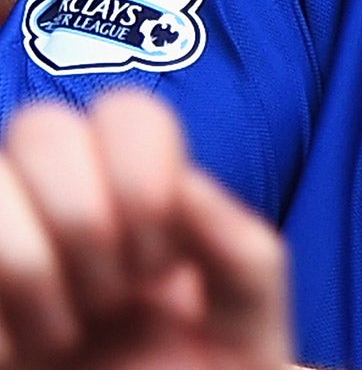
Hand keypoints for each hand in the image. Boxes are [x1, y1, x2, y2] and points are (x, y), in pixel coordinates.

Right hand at [0, 92, 290, 369]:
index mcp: (136, 193)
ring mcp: (8, 244)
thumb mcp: (244, 314)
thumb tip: (188, 190)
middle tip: (114, 295)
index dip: (141, 175)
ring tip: (66, 332)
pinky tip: (20, 354)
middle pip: (41, 125)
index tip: (160, 262)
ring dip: (28, 261)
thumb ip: (239, 247)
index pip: (124, 111)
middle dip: (83, 214)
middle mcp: (61, 203)